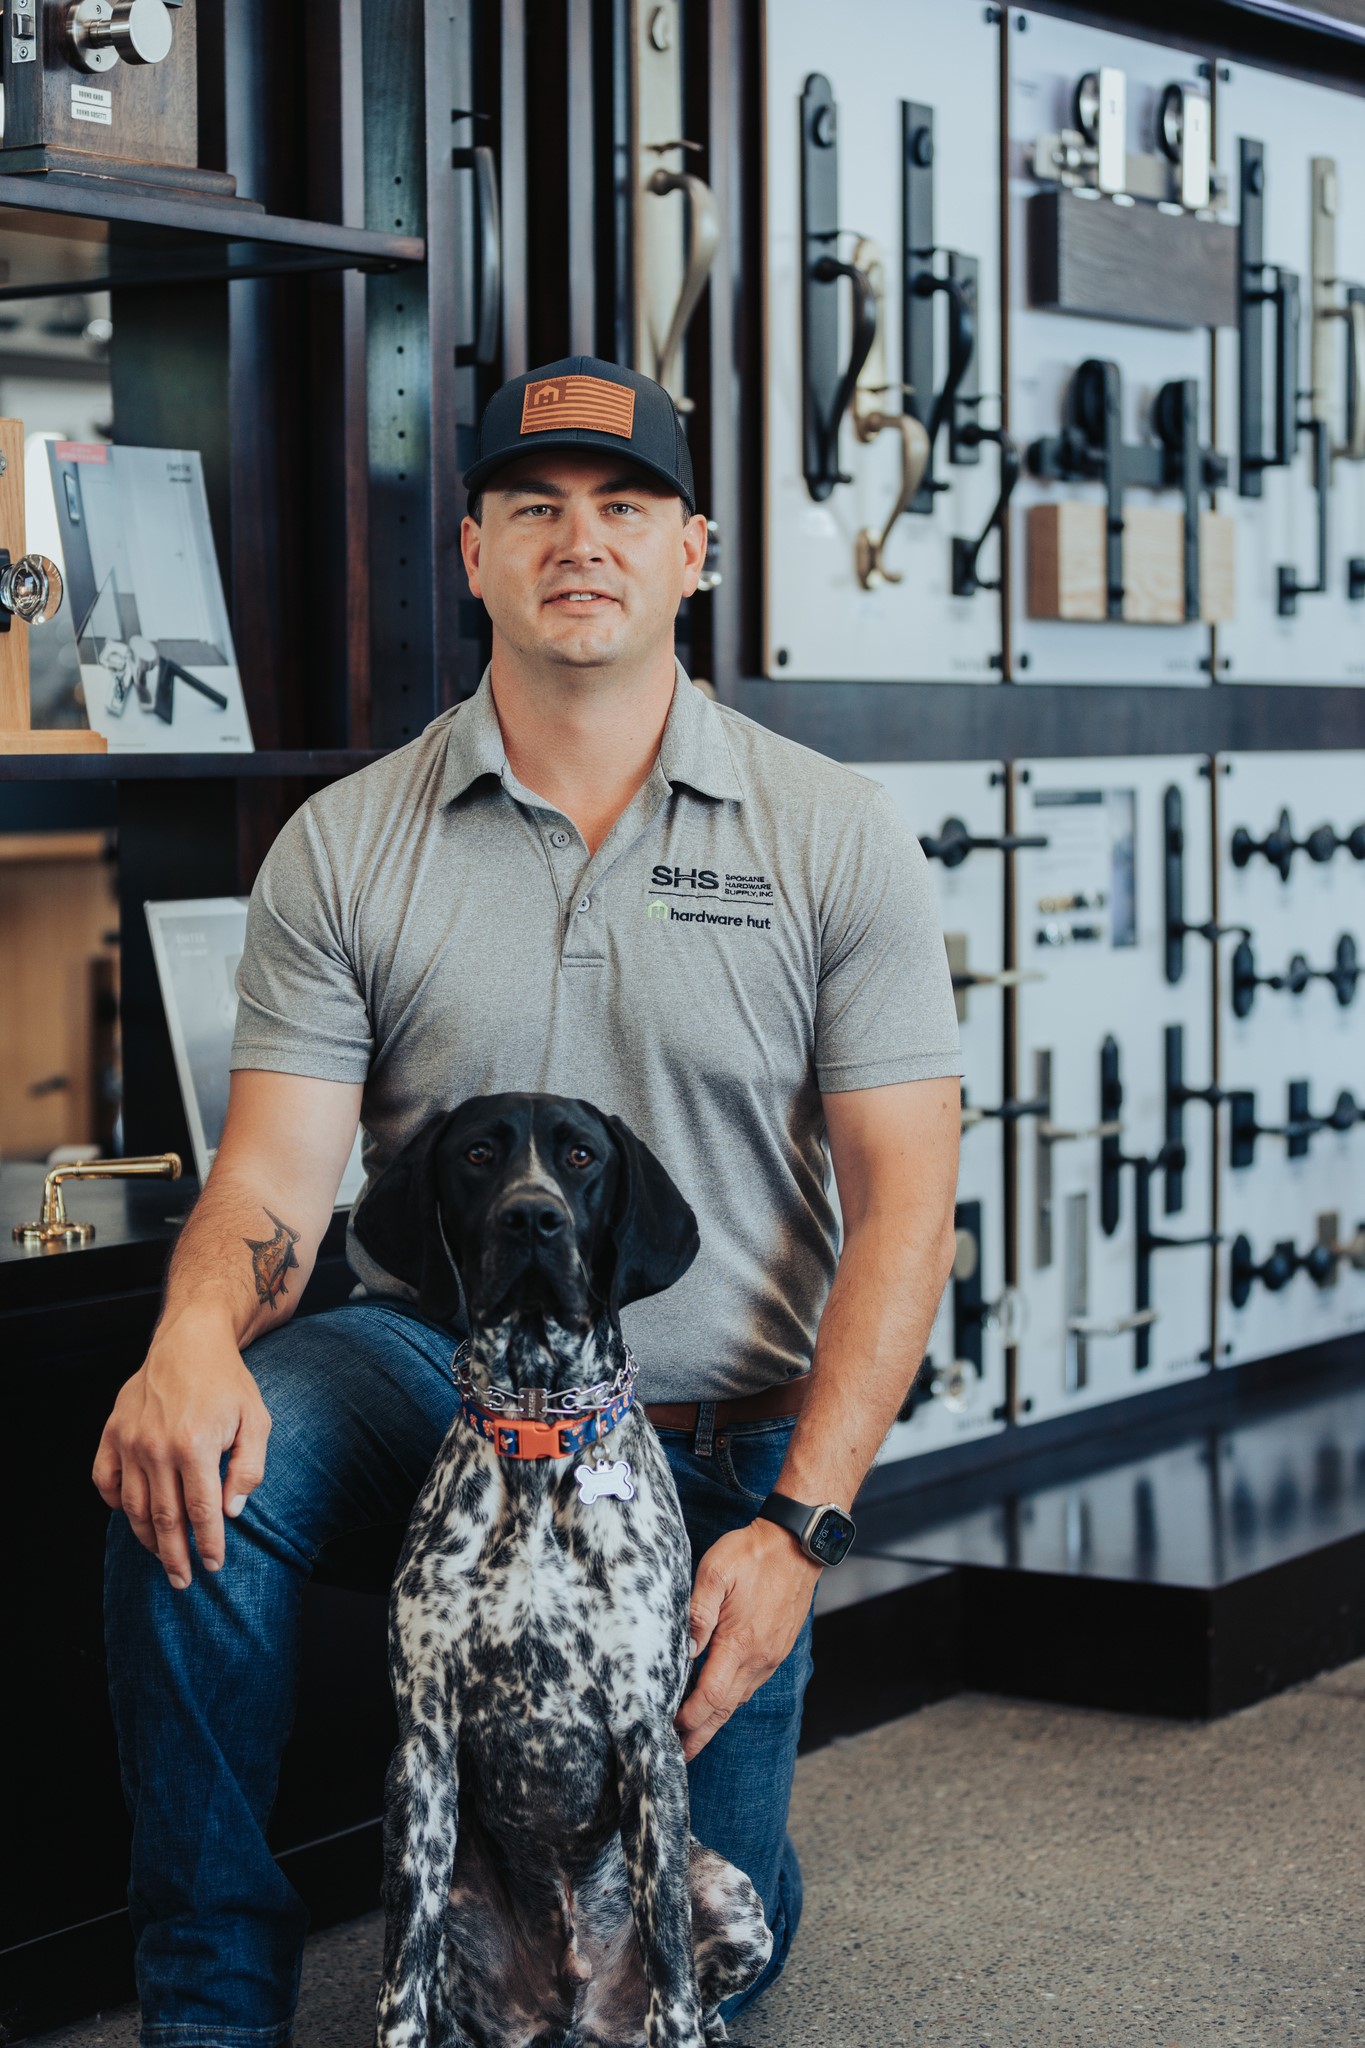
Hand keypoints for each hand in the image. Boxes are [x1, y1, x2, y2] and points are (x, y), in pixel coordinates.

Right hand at [91, 1314, 270, 1590]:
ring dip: (148, 1538)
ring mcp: (130, 1441)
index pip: (201, 1512)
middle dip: (175, 1556)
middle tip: (184, 1581)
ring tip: (163, 1557)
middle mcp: (157, 1448)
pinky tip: (132, 1515)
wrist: (190, 1340)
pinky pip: (105, 1480)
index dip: (209, 1544)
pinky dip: (115, 1503)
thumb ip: (249, 1469)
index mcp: (195, 1447)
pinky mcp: (112, 1433)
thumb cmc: (228, 1382)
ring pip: (133, 1507)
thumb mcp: (256, 1420)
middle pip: (164, 1519)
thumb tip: (233, 1512)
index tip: (214, 1566)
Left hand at [674, 1518, 820, 1761]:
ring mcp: (771, 1656)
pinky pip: (751, 1684)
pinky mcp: (777, 1649)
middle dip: (700, 1734)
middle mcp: (759, 1659)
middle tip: (678, 1758)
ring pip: (739, 1699)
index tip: (667, 1730)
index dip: (688, 1718)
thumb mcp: (715, 1572)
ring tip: (694, 1736)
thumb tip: (684, 1651)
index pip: (710, 1696)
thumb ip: (697, 1613)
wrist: (797, 1544)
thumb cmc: (752, 1554)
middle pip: (724, 1709)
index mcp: (741, 1644)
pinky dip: (731, 1700)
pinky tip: (719, 1702)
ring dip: (715, 1720)